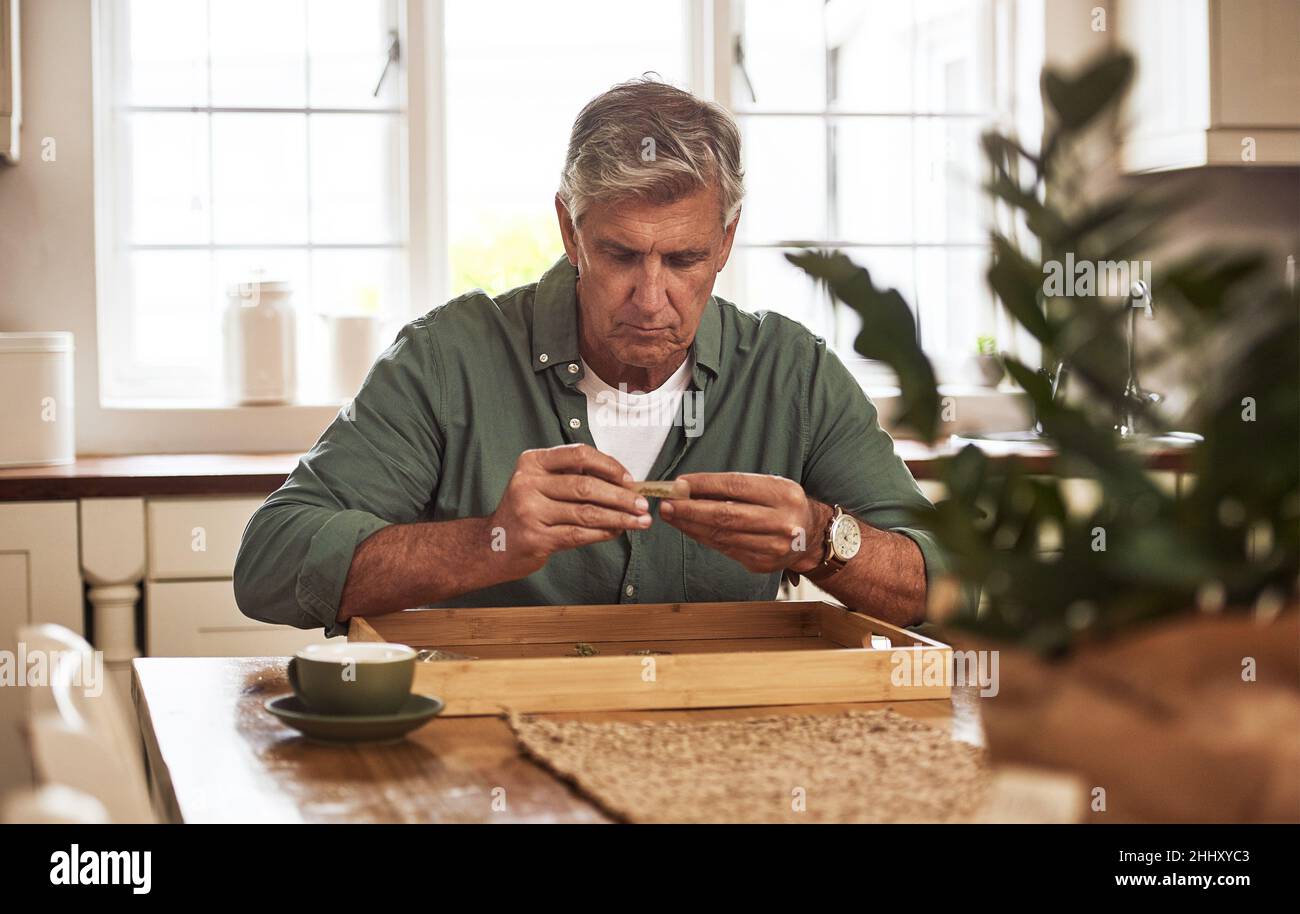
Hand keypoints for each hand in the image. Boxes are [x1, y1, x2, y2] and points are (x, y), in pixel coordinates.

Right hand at [488, 444, 650, 576]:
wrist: (493, 545)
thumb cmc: (526, 511)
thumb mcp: (541, 483)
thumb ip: (573, 476)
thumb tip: (623, 481)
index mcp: (532, 462)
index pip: (579, 454)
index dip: (609, 466)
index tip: (630, 479)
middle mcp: (528, 483)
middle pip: (586, 486)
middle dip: (621, 496)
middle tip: (642, 504)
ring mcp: (530, 512)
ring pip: (586, 513)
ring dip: (619, 518)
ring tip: (639, 521)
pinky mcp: (536, 538)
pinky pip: (579, 534)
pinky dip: (603, 533)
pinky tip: (617, 532)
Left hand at [659, 472, 828, 573]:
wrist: (811, 537)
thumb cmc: (783, 505)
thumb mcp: (769, 486)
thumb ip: (735, 487)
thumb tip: (689, 487)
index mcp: (784, 494)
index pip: (735, 486)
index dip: (704, 485)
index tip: (680, 483)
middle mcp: (782, 521)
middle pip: (725, 514)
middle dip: (690, 509)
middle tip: (667, 503)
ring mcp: (773, 546)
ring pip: (722, 535)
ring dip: (690, 525)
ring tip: (671, 515)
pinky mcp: (762, 564)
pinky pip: (725, 549)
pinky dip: (703, 538)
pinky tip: (689, 529)